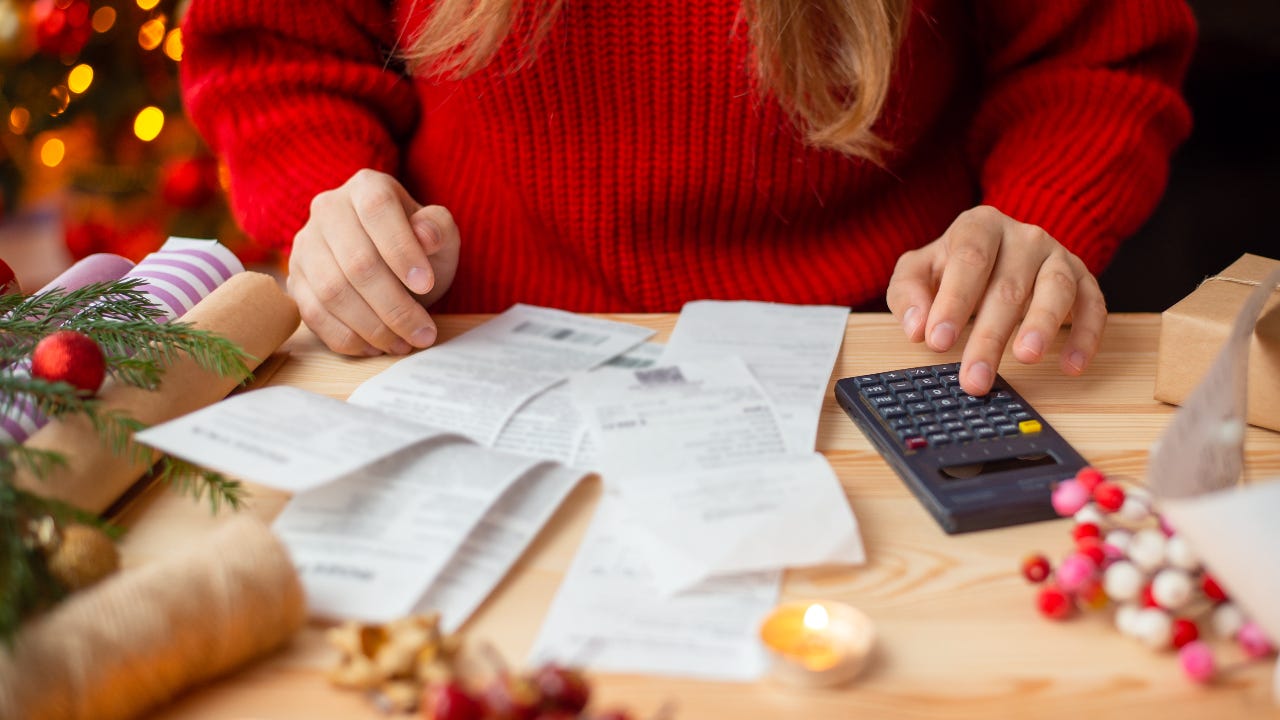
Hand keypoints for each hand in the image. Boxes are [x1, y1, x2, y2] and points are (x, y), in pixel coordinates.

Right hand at [286, 169, 460, 355]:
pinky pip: (314, 314)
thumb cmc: (420, 246)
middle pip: (357, 261)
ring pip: (333, 292)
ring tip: (404, 343)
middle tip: (423, 333)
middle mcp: (328, 209)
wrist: (391, 263)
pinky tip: (376, 347)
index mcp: (366, 187)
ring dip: (373, 326)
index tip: (427, 285)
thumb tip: (425, 235)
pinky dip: (347, 337)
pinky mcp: (294, 280)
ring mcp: (305, 245)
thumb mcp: (441, 234)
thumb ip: (438, 229)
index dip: (402, 250)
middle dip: (395, 305)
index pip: (378, 210)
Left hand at [886, 205, 1105, 395]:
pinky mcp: (1084, 278)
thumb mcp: (918, 271)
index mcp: (979, 226)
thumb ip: (908, 293)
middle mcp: (1023, 236)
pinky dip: (1086, 336)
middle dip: (988, 337)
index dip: (954, 301)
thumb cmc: (952, 267)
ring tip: (1026, 357)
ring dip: (1042, 325)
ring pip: (1056, 288)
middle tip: (974, 378)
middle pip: (1008, 286)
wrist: (999, 250)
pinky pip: (1093, 305)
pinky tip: (1071, 366)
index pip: (969, 260)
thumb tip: (916, 328)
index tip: (938, 341)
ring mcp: (1057, 255)